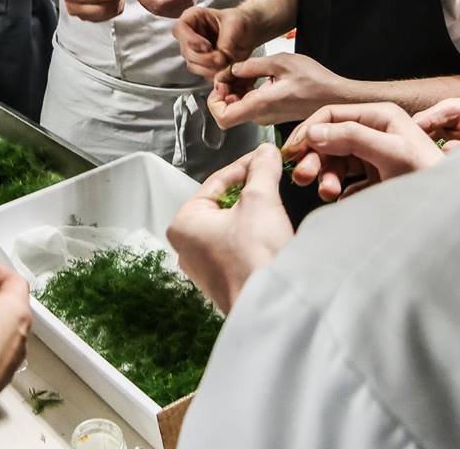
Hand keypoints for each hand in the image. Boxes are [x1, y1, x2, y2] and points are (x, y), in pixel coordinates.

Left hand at [167, 144, 292, 313]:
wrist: (273, 307)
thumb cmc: (255, 257)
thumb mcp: (260, 200)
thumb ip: (262, 170)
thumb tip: (266, 153)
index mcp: (184, 223)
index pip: (216, 181)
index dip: (245, 165)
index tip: (264, 158)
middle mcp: (187, 246)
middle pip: (223, 202)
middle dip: (250, 189)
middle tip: (271, 177)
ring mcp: (205, 266)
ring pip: (232, 224)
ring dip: (254, 211)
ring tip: (275, 201)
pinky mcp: (224, 280)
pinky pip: (238, 246)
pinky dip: (255, 234)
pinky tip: (272, 230)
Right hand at [173, 6, 258, 79]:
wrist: (248, 32)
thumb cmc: (239, 21)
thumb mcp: (234, 25)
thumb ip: (225, 41)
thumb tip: (219, 59)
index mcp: (192, 17)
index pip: (180, 28)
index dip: (191, 40)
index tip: (207, 47)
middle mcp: (189, 35)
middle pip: (186, 51)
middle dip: (204, 59)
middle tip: (221, 59)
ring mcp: (194, 51)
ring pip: (193, 65)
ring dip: (209, 68)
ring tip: (226, 63)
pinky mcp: (202, 64)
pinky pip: (203, 73)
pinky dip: (215, 74)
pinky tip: (226, 68)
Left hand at [207, 53, 340, 128]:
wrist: (337, 97)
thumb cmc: (315, 80)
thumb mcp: (281, 62)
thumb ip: (252, 65)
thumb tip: (232, 70)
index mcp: (260, 105)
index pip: (222, 118)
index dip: (214, 101)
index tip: (221, 82)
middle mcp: (261, 116)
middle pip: (228, 110)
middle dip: (225, 89)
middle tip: (233, 70)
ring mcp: (267, 117)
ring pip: (239, 107)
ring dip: (236, 89)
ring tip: (246, 70)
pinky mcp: (273, 113)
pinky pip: (251, 105)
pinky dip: (247, 91)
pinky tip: (257, 76)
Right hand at [282, 102, 443, 201]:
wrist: (453, 207)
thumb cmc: (429, 176)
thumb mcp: (390, 153)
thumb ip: (351, 138)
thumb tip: (313, 132)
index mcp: (379, 116)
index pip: (332, 115)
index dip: (309, 131)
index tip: (293, 151)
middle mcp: (375, 132)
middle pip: (330, 139)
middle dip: (314, 158)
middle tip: (303, 177)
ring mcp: (375, 155)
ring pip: (336, 161)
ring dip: (326, 177)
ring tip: (329, 193)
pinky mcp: (377, 178)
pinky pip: (348, 181)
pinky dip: (340, 190)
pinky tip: (342, 200)